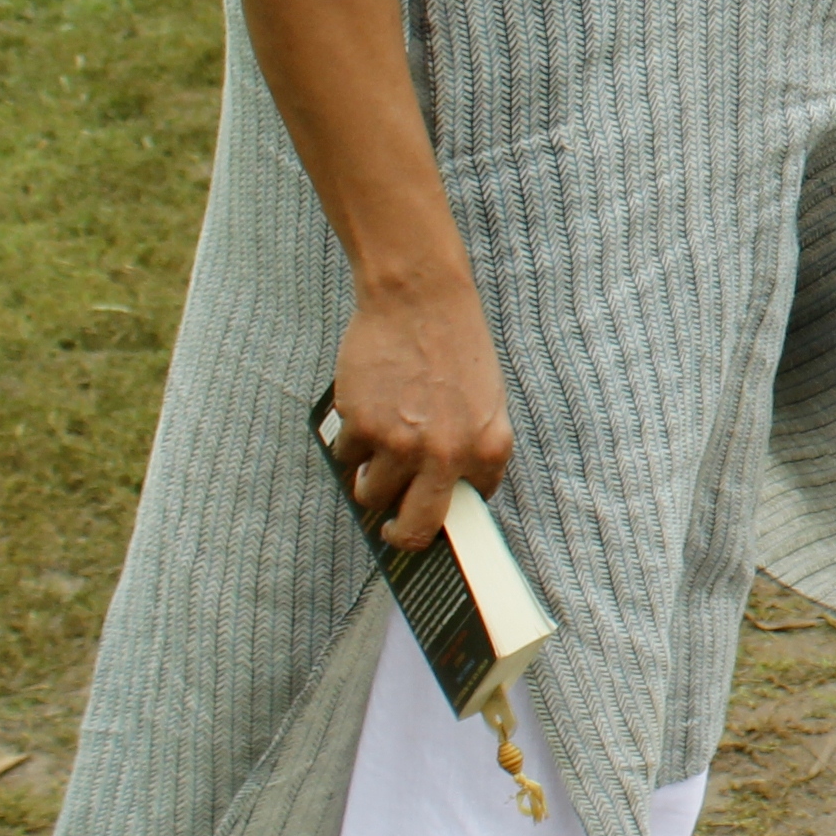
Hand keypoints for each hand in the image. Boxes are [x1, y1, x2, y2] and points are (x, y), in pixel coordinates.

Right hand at [328, 270, 510, 547]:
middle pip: (415, 530)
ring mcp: (401, 445)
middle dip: (400, 535)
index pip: (465, 508)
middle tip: (392, 528)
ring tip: (374, 453)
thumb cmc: (457, 347)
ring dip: (369, 481)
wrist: (420, 300)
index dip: (446, 512)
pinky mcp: (362, 427)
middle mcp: (447, 455)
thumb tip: (443, 492)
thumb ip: (471, 448)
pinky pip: (346, 459)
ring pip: (372, 495)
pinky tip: (362, 414)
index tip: (432, 518)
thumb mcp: (487, 401)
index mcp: (488, 449)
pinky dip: (349, 445)